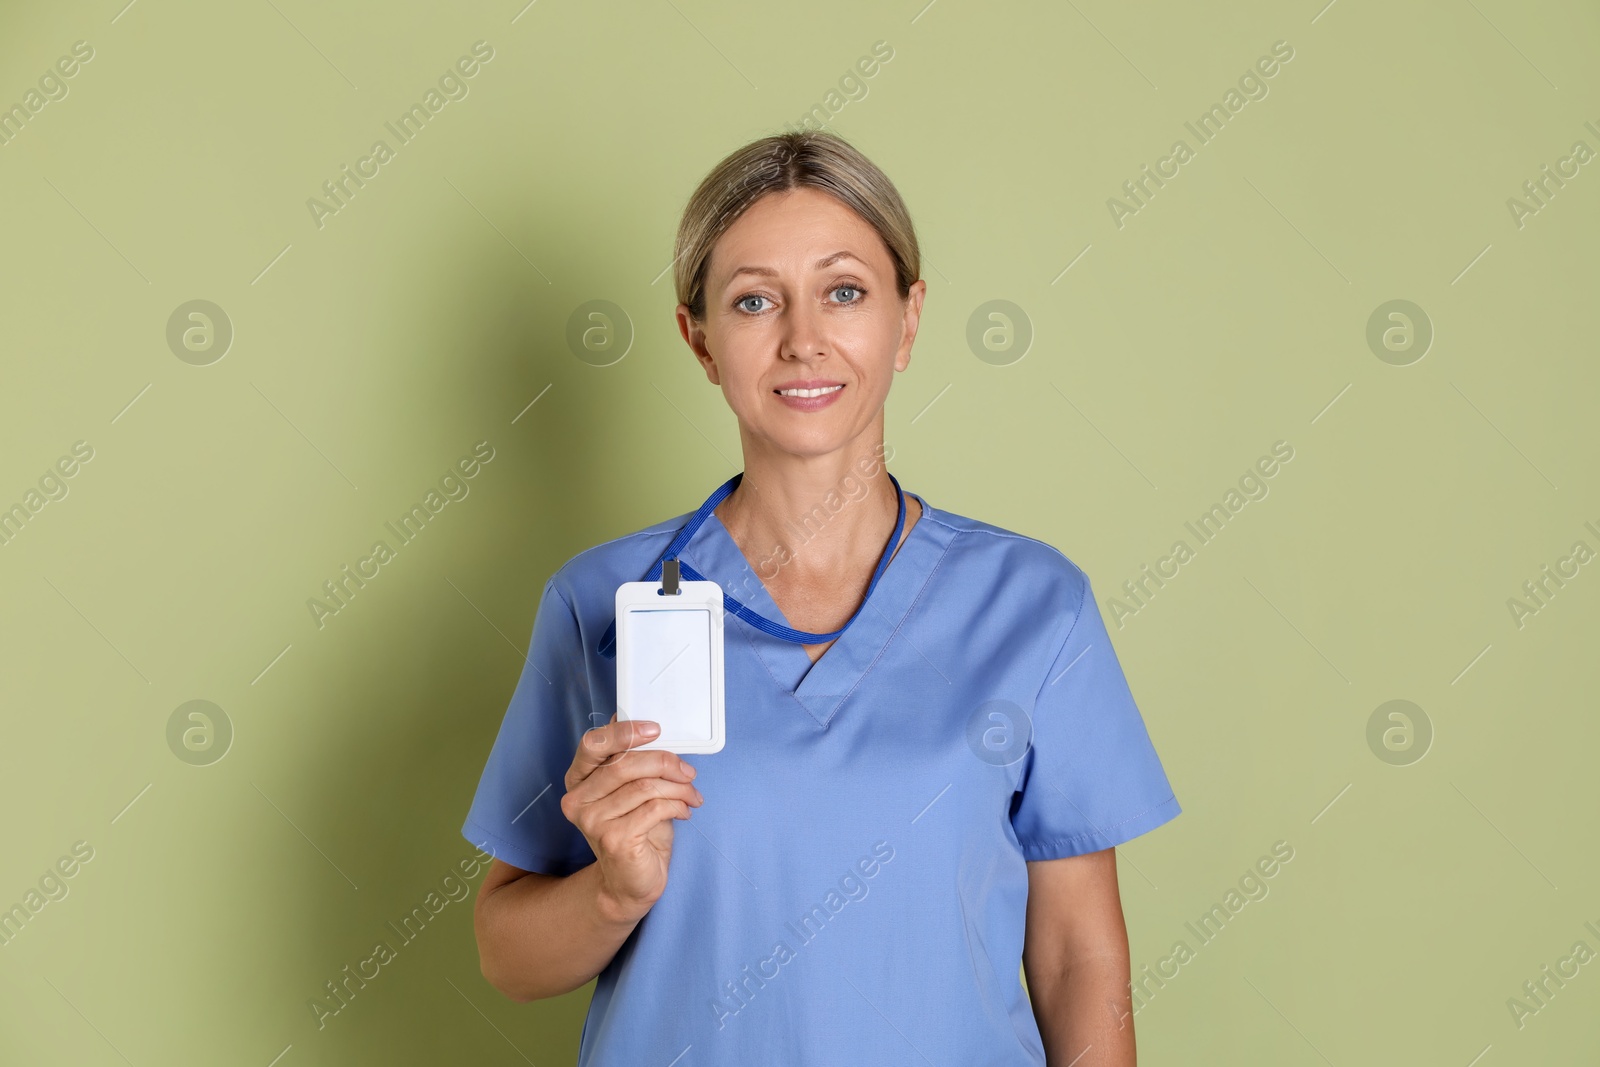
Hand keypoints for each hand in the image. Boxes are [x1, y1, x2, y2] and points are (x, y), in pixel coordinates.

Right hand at [559, 714, 703, 922]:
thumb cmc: (635, 830)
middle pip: (625, 764)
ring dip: (678, 788)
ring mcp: (592, 821)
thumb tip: (646, 724)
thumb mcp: (633, 789)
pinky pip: (654, 808)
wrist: (631, 882)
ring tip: (692, 795)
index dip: (624, 732)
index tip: (656, 729)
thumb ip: (632, 760)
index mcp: (579, 780)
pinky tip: (685, 811)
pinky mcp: (614, 839)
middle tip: (688, 772)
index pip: (593, 744)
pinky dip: (677, 806)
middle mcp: (578, 800)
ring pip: (645, 786)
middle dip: (665, 762)